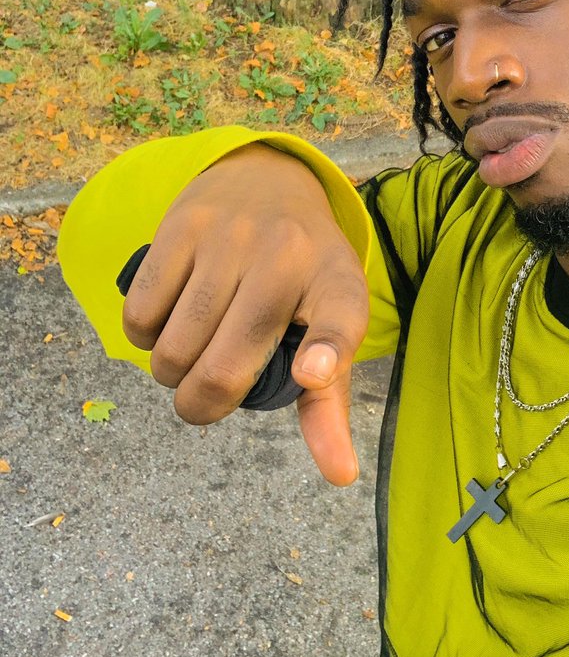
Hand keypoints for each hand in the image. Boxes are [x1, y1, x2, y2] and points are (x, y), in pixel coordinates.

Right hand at [120, 142, 368, 485]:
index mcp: (337, 286)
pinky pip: (140, 315)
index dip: (327, 352)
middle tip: (204, 398)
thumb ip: (328, 402)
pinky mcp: (182, 225)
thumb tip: (340, 476)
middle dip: (201, 405)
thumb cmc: (302, 275)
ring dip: (169, 373)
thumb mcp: (328, 322)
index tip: (313, 372)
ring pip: (174, 349)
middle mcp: (287, 256)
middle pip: (224, 368)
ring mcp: (232, 237)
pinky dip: (143, 337)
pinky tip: (167, 323)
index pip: (340, 320)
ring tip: (189, 355)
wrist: (268, 180)